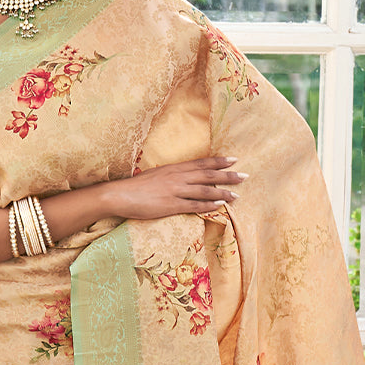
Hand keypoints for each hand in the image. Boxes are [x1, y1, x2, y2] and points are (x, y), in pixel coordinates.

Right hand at [107, 156, 246, 220]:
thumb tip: (182, 178)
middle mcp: (178, 177)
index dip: (218, 161)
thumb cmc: (136, 187)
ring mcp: (175, 191)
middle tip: (244, 175)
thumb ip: (171, 176)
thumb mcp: (156, 176)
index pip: (201, 163)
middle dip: (228, 175)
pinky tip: (220, 205)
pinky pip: (194, 204)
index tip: (233, 159)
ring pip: (205, 190)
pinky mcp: (171, 205)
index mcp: (174, 168)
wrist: (120, 195)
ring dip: (223, 192)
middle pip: (208, 175)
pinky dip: (208, 204)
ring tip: (237, 194)